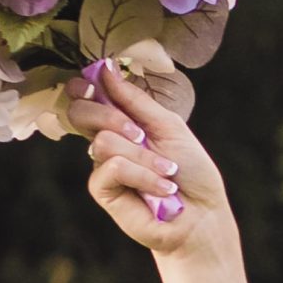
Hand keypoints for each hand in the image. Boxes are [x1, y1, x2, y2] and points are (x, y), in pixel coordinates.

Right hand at [63, 59, 227, 256]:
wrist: (202, 215)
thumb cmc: (190, 172)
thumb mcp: (169, 126)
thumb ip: (136, 101)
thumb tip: (106, 68)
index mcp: (121, 122)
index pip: (87, 96)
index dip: (84, 86)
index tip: (95, 81)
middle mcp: (107, 141)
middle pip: (80, 112)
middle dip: (110, 115)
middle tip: (139, 133)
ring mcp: (102, 166)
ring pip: (104, 142)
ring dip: (143, 155)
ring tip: (166, 171)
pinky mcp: (103, 190)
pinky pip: (113, 167)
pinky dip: (142, 175)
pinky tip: (161, 189)